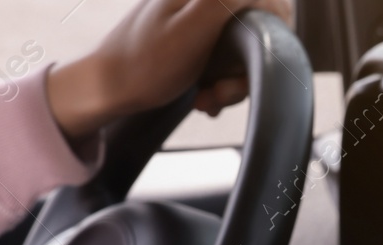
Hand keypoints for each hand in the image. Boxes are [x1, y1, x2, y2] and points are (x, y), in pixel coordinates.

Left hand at [47, 0, 293, 140]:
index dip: (274, 29)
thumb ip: (228, 2)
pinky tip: (205, 95)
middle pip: (255, 29)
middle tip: (222, 90)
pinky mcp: (195, 40)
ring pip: (243, 49)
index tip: (265, 57)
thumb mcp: (193, 29)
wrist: (108, 87)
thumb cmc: (144, 65)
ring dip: (232, 81)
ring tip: (208, 97)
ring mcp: (198, 20)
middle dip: (246, 67)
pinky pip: (226, 60)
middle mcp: (201, 1)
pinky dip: (222, 83)